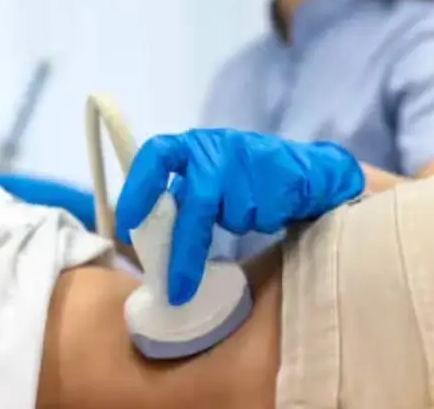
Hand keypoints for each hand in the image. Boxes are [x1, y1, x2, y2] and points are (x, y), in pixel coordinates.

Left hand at [115, 129, 364, 304]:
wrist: (306, 170)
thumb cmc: (244, 177)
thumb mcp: (206, 175)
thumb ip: (179, 196)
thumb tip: (144, 236)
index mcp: (192, 145)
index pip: (156, 155)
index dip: (139, 188)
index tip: (127, 224)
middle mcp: (217, 148)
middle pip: (198, 203)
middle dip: (187, 250)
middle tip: (178, 288)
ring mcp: (249, 160)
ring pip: (232, 216)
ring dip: (237, 225)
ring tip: (247, 212)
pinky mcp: (280, 176)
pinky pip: (260, 217)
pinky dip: (261, 221)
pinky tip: (268, 207)